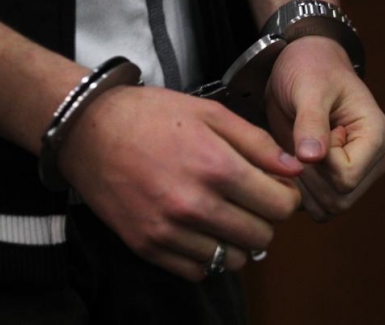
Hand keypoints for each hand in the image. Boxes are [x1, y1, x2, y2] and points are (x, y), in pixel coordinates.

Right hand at [58, 85, 302, 280]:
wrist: (89, 130)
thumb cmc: (151, 116)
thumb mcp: (209, 113)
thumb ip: (257, 142)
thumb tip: (295, 169)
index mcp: (216, 166)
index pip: (281, 206)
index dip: (286, 196)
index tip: (274, 188)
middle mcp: (194, 205)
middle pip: (262, 237)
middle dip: (265, 219)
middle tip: (251, 201)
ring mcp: (169, 230)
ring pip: (234, 259)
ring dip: (239, 240)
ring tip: (225, 215)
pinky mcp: (147, 245)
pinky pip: (199, 271)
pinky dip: (209, 256)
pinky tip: (201, 230)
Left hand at [266, 36, 384, 221]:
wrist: (302, 68)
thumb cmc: (310, 70)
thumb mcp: (308, 88)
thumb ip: (311, 122)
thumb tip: (312, 158)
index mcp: (376, 137)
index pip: (347, 178)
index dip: (318, 164)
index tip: (310, 131)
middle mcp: (373, 161)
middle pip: (339, 200)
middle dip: (308, 179)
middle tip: (295, 143)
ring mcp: (356, 173)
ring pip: (329, 209)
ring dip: (302, 188)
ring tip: (293, 151)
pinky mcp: (336, 181)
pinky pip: (318, 207)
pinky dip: (299, 193)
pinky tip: (290, 163)